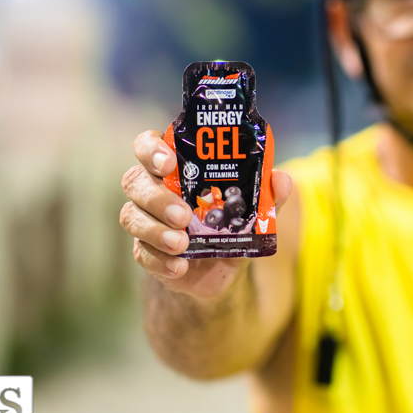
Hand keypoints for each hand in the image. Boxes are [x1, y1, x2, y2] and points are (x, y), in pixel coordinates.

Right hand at [120, 130, 292, 300]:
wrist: (224, 267)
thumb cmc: (234, 222)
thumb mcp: (256, 208)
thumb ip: (270, 193)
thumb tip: (280, 179)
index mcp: (176, 168)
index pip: (148, 146)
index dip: (152, 149)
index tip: (170, 162)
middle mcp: (154, 189)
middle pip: (135, 181)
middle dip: (157, 197)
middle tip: (184, 214)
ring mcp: (146, 221)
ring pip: (131, 217)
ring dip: (156, 230)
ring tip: (183, 243)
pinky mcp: (146, 251)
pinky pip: (141, 254)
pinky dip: (160, 261)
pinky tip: (180, 267)